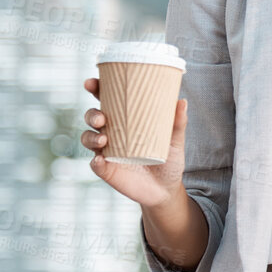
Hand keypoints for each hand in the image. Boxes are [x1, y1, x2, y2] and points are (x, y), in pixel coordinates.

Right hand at [80, 76, 189, 210]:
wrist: (166, 189)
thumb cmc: (169, 159)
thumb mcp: (175, 140)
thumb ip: (178, 123)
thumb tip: (182, 101)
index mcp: (124, 120)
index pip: (106, 100)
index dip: (96, 89)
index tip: (93, 82)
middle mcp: (111, 133)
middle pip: (92, 117)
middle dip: (91, 114)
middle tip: (101, 117)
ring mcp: (107, 152)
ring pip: (89, 138)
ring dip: (91, 136)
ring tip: (104, 139)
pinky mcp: (107, 170)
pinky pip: (95, 164)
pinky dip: (95, 162)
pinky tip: (100, 160)